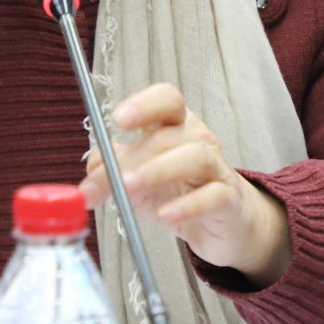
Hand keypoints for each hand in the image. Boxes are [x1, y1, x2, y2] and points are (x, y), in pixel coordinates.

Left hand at [79, 82, 292, 286]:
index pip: (166, 99)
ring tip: (129, 188)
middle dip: (132, 158)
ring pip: (195, 157)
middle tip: (107, 180)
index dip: (144, 104)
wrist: (224, 225)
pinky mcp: (229, 200)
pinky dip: (189, 205)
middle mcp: (198, 140)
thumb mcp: (138, 178)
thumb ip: (112, 167)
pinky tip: (166, 215)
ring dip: (157, 171)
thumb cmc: (179, 192)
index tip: (117, 119)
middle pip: (168, 136)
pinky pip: (213, 196)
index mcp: (175, 126)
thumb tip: (93, 166)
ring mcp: (216, 169)